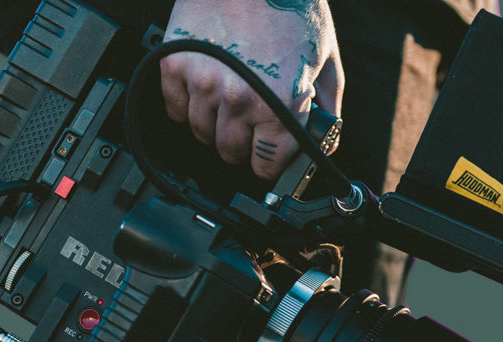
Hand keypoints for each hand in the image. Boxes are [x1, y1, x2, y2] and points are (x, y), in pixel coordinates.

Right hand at [160, 0, 342, 179]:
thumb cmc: (292, 4)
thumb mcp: (326, 58)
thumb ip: (327, 104)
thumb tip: (326, 138)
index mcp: (280, 104)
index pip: (267, 164)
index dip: (269, 164)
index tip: (267, 160)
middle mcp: (240, 100)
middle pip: (230, 153)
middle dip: (242, 146)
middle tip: (249, 130)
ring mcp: (203, 83)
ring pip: (201, 133)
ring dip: (214, 127)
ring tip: (227, 106)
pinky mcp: (176, 64)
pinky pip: (175, 108)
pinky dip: (187, 106)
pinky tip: (203, 91)